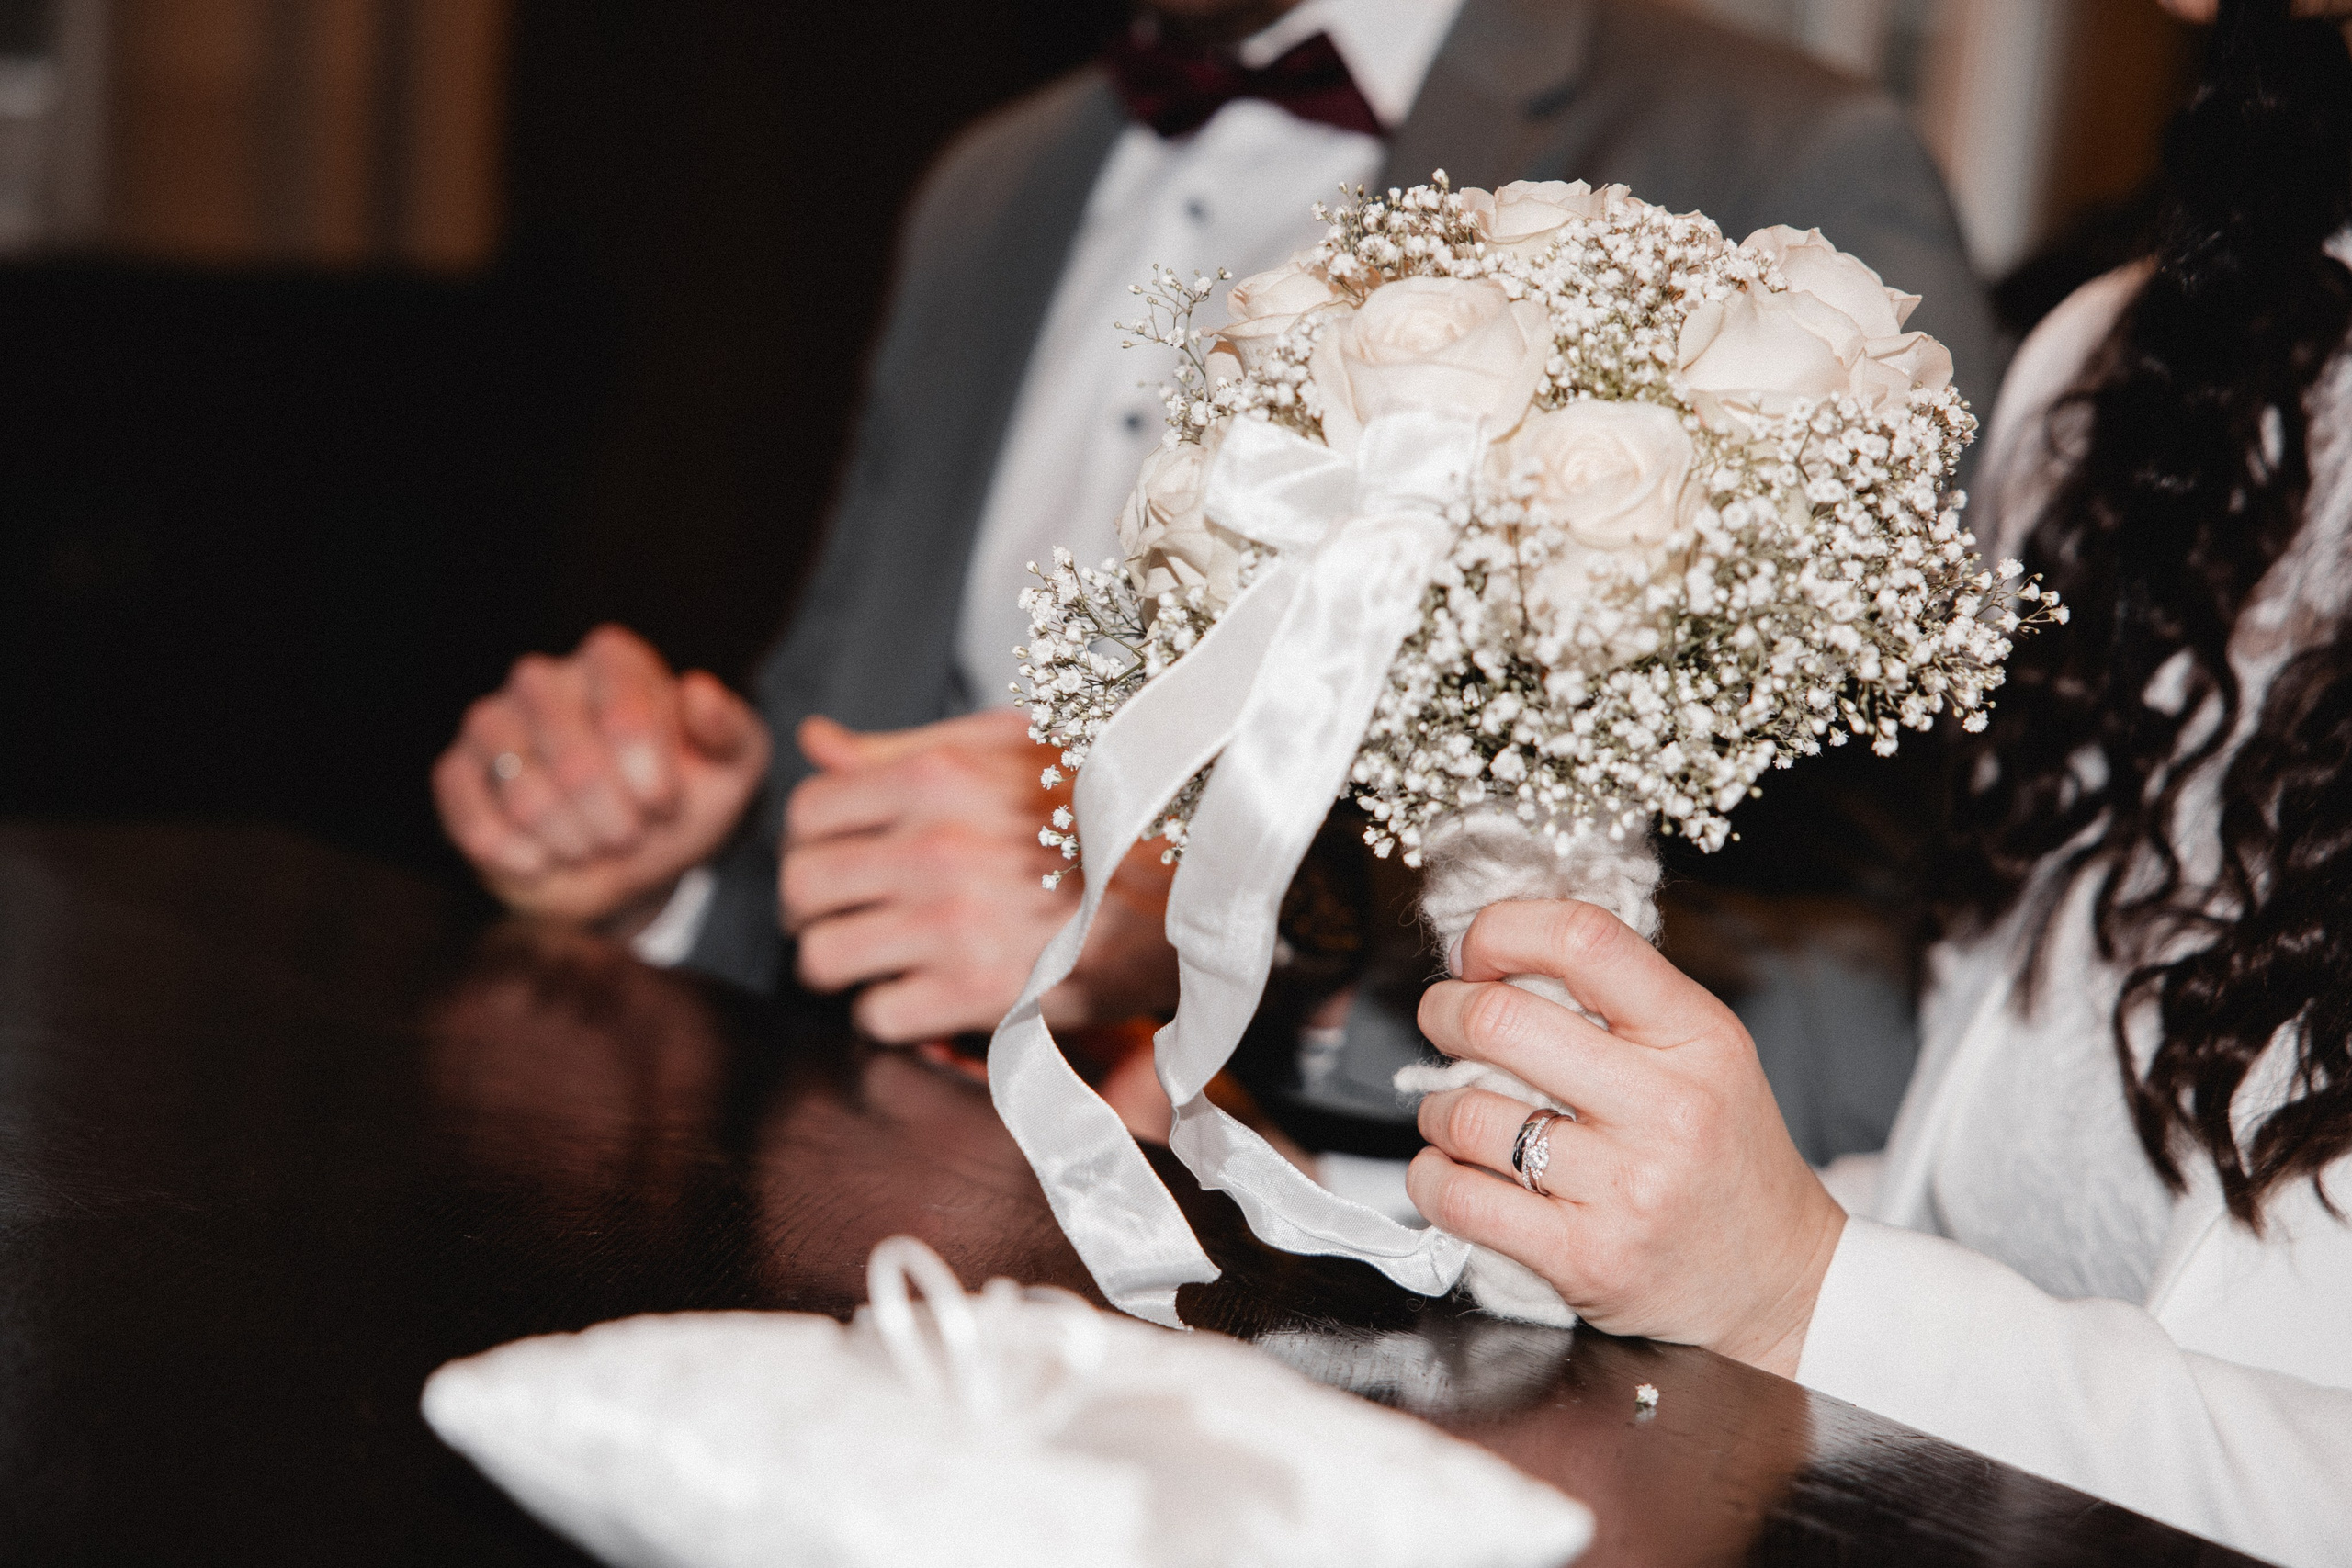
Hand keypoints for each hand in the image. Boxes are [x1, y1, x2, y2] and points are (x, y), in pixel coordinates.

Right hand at [432, 624, 769, 923]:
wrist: (625, 862)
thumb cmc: (681, 802)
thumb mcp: (731, 769)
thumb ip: (728, 730)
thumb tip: (697, 691)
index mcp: (613, 659)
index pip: (626, 715)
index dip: (652, 780)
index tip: (666, 807)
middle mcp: (543, 677)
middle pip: (576, 762)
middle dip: (616, 822)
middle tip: (630, 835)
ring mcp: (491, 721)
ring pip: (526, 795)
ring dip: (572, 842)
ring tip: (590, 843)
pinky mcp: (455, 772)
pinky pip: (474, 820)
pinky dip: (518, 856)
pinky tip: (542, 859)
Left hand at [780, 710, 1177, 1041]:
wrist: (1195, 885)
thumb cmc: (1102, 808)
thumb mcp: (1007, 748)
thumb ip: (901, 748)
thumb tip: (815, 741)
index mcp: (936, 777)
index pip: (807, 815)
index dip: (813, 846)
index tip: (839, 865)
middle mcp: (935, 845)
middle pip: (801, 891)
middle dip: (816, 913)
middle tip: (851, 922)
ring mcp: (955, 922)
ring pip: (824, 960)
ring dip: (848, 969)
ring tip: (885, 962)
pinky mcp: (981, 992)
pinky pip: (877, 1016)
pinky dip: (893, 1016)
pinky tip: (928, 997)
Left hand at [1407, 900, 1844, 1377]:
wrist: (1781, 1281)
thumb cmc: (1727, 1156)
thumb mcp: (1706, 1054)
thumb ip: (1618, 1001)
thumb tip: (1498, 954)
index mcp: (1698, 1037)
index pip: (1583, 940)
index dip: (1503, 931)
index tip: (1478, 954)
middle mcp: (1668, 1108)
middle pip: (1500, 1021)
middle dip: (1445, 1012)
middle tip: (1444, 1021)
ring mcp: (1628, 1188)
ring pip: (1467, 1114)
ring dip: (1437, 1107)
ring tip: (1456, 1112)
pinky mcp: (1587, 1259)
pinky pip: (1462, 1200)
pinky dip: (1432, 1178)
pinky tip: (1449, 1169)